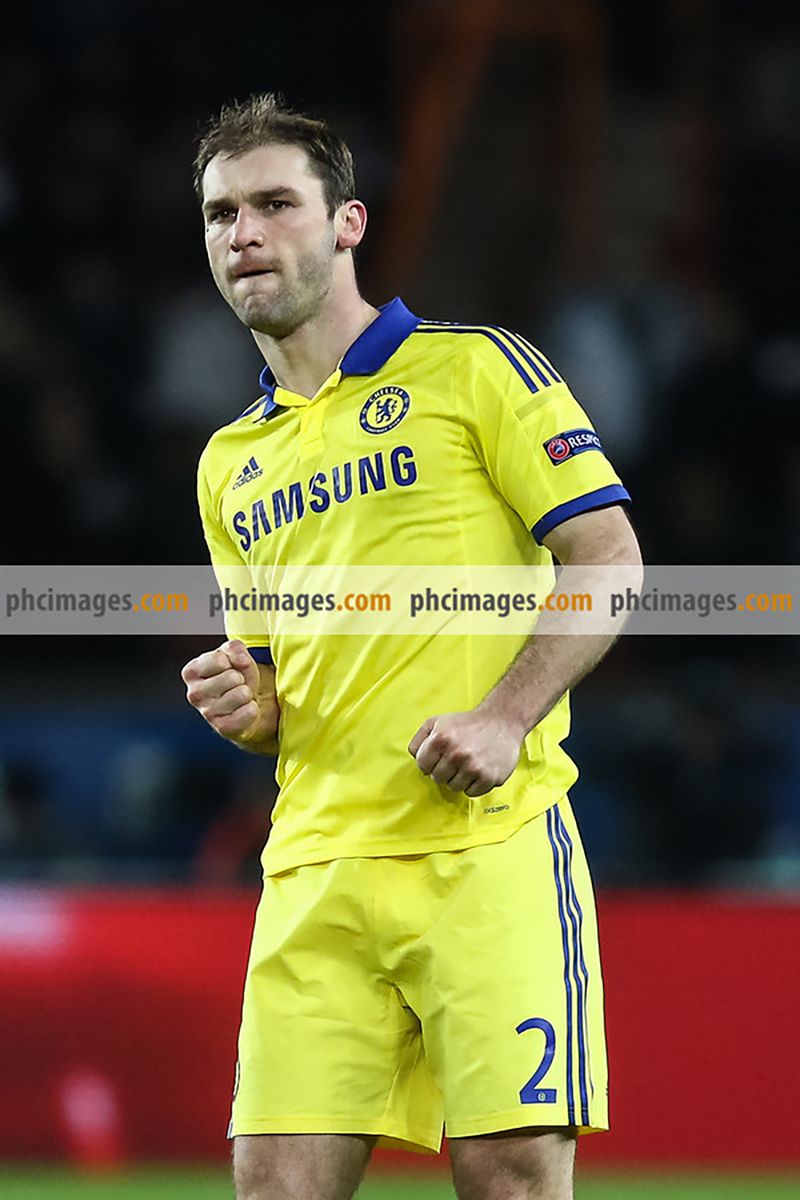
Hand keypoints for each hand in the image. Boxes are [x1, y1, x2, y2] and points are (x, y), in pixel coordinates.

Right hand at [181, 639, 275, 745]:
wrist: (247, 704)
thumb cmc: (237, 678)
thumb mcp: (235, 655)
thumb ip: (234, 648)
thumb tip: (239, 659)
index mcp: (192, 671)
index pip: (219, 659)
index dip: (232, 661)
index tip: (230, 667)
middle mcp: (194, 693)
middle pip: (231, 677)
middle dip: (241, 678)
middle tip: (237, 685)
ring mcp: (207, 713)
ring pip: (241, 694)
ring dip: (247, 694)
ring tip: (240, 697)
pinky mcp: (222, 728)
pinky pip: (248, 712)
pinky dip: (253, 709)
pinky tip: (244, 710)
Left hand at [407, 707, 525, 796]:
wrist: (502, 722)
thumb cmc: (468, 723)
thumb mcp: (437, 722)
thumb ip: (419, 739)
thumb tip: (414, 757)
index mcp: (441, 739)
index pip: (422, 766)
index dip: (429, 762)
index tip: (439, 757)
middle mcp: (457, 754)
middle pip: (437, 778)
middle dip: (444, 770)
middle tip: (455, 759)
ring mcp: (473, 767)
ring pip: (453, 787)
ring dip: (459, 778)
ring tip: (468, 763)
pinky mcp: (489, 777)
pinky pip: (471, 793)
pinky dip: (474, 784)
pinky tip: (478, 769)